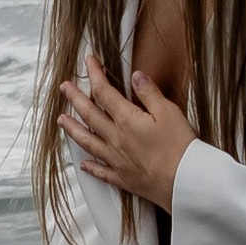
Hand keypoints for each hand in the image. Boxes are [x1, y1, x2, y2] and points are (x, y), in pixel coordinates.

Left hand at [60, 63, 192, 214]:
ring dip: (72, 129)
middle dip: (75, 98)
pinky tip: (84, 164)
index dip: (94, 74)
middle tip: (64, 88)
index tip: (89, 61)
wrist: (183, 182)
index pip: (104, 91)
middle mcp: (116, 139)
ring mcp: (117, 159)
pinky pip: (101, 171)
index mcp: (127, 120)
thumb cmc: (180, 147)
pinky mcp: (124, 178)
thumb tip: (136, 76)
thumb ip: (149, 93)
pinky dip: (91, 167)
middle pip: (89, 115)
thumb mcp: (169, 112)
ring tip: (61, 120)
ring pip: (87, 142)